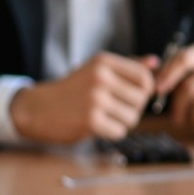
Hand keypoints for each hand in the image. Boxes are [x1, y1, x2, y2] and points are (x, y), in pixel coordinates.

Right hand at [10, 53, 157, 143]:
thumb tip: (156, 62)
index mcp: (104, 62)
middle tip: (114, 109)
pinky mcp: (91, 120)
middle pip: (141, 99)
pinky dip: (111, 132)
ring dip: (122, 122)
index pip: (145, 76)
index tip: (132, 96)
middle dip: (132, 109)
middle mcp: (101, 77)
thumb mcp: (97, 70)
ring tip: (104, 116)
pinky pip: (120, 131)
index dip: (145, 91)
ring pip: (133, 117)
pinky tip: (96, 126)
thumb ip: (127, 67)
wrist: (37, 109)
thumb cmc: (72, 90)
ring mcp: (95, 99)